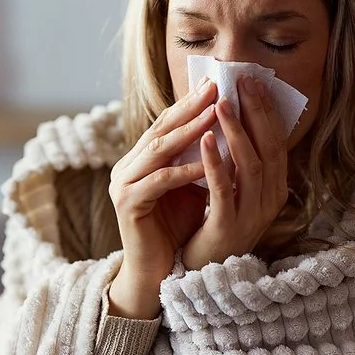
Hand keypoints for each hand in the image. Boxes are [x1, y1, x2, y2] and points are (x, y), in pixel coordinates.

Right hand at [108, 77, 216, 318]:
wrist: (158, 271)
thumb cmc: (178, 227)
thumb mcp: (193, 185)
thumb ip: (200, 158)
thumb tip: (230, 126)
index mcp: (140, 159)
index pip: (167, 123)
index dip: (190, 103)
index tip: (215, 83)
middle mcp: (127, 166)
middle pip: (161, 129)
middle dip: (191, 107)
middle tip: (215, 86)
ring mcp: (124, 184)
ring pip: (159, 149)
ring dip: (190, 130)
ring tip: (216, 113)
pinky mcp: (127, 204)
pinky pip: (160, 181)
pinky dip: (185, 170)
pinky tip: (208, 161)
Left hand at [182, 76, 288, 270]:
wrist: (201, 272)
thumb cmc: (214, 224)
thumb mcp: (235, 189)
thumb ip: (239, 159)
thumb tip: (232, 113)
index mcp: (274, 189)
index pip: (276, 143)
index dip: (266, 112)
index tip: (253, 82)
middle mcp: (270, 200)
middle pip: (268, 148)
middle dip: (256, 113)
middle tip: (243, 82)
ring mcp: (252, 214)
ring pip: (250, 165)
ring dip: (236, 131)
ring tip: (222, 103)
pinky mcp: (229, 226)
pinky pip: (224, 188)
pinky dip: (216, 162)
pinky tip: (204, 139)